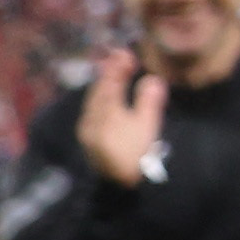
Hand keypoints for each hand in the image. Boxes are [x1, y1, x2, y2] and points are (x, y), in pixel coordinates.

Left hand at [75, 50, 160, 185]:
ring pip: (93, 100)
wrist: (120, 187)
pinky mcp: (89, 137)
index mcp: (105, 114)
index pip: (109, 85)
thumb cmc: (137, 156)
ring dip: (104, 84)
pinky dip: (101, 97)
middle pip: (98, 91)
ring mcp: (87, 129)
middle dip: (109, 73)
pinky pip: (93, 110)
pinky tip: (108, 96)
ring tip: (115, 72)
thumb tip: (152, 79)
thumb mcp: (147, 127)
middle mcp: (91, 119)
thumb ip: (148, 101)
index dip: (116, 68)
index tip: (125, 52)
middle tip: (121, 57)